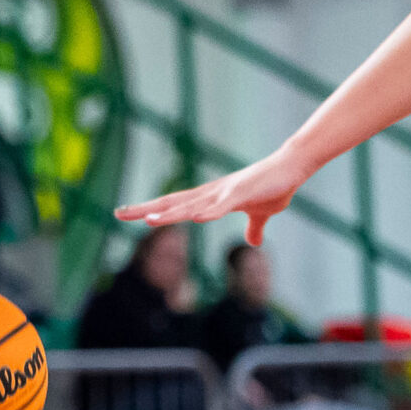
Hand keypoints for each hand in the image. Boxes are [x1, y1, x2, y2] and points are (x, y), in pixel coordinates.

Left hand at [116, 144, 319, 244]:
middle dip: (146, 210)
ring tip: (148, 220)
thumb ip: (254, 227)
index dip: (150, 209)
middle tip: (118, 214)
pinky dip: (210, 212)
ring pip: (192, 206)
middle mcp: (210, 194)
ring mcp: (225, 193)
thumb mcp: (261, 213)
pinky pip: (223, 206)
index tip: (126, 213)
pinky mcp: (243, 194)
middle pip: (173, 203)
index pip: (173, 204)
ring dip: (171, 214)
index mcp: (210, 199)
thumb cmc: (274, 187)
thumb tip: (253, 242)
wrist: (292, 167)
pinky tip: (196, 218)